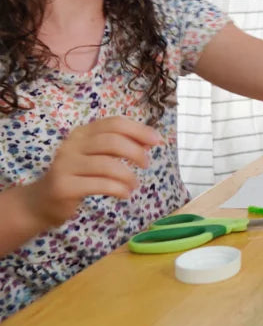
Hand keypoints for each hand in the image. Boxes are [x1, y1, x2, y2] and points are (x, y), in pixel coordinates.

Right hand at [22, 116, 163, 227]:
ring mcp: (65, 165)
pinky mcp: (64, 186)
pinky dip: (118, 189)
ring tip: (134, 185)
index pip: (114, 123)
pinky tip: (125, 194)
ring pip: (107, 164)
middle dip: (136, 152)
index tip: (157, 141)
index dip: (139, 130)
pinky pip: (100, 184)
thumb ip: (119, 146)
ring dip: (128, 176)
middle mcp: (71, 145)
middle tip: (146, 164)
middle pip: (112, 141)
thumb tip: (150, 141)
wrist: (41, 201)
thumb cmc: (78, 175)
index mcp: (82, 133)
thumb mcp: (96, 156)